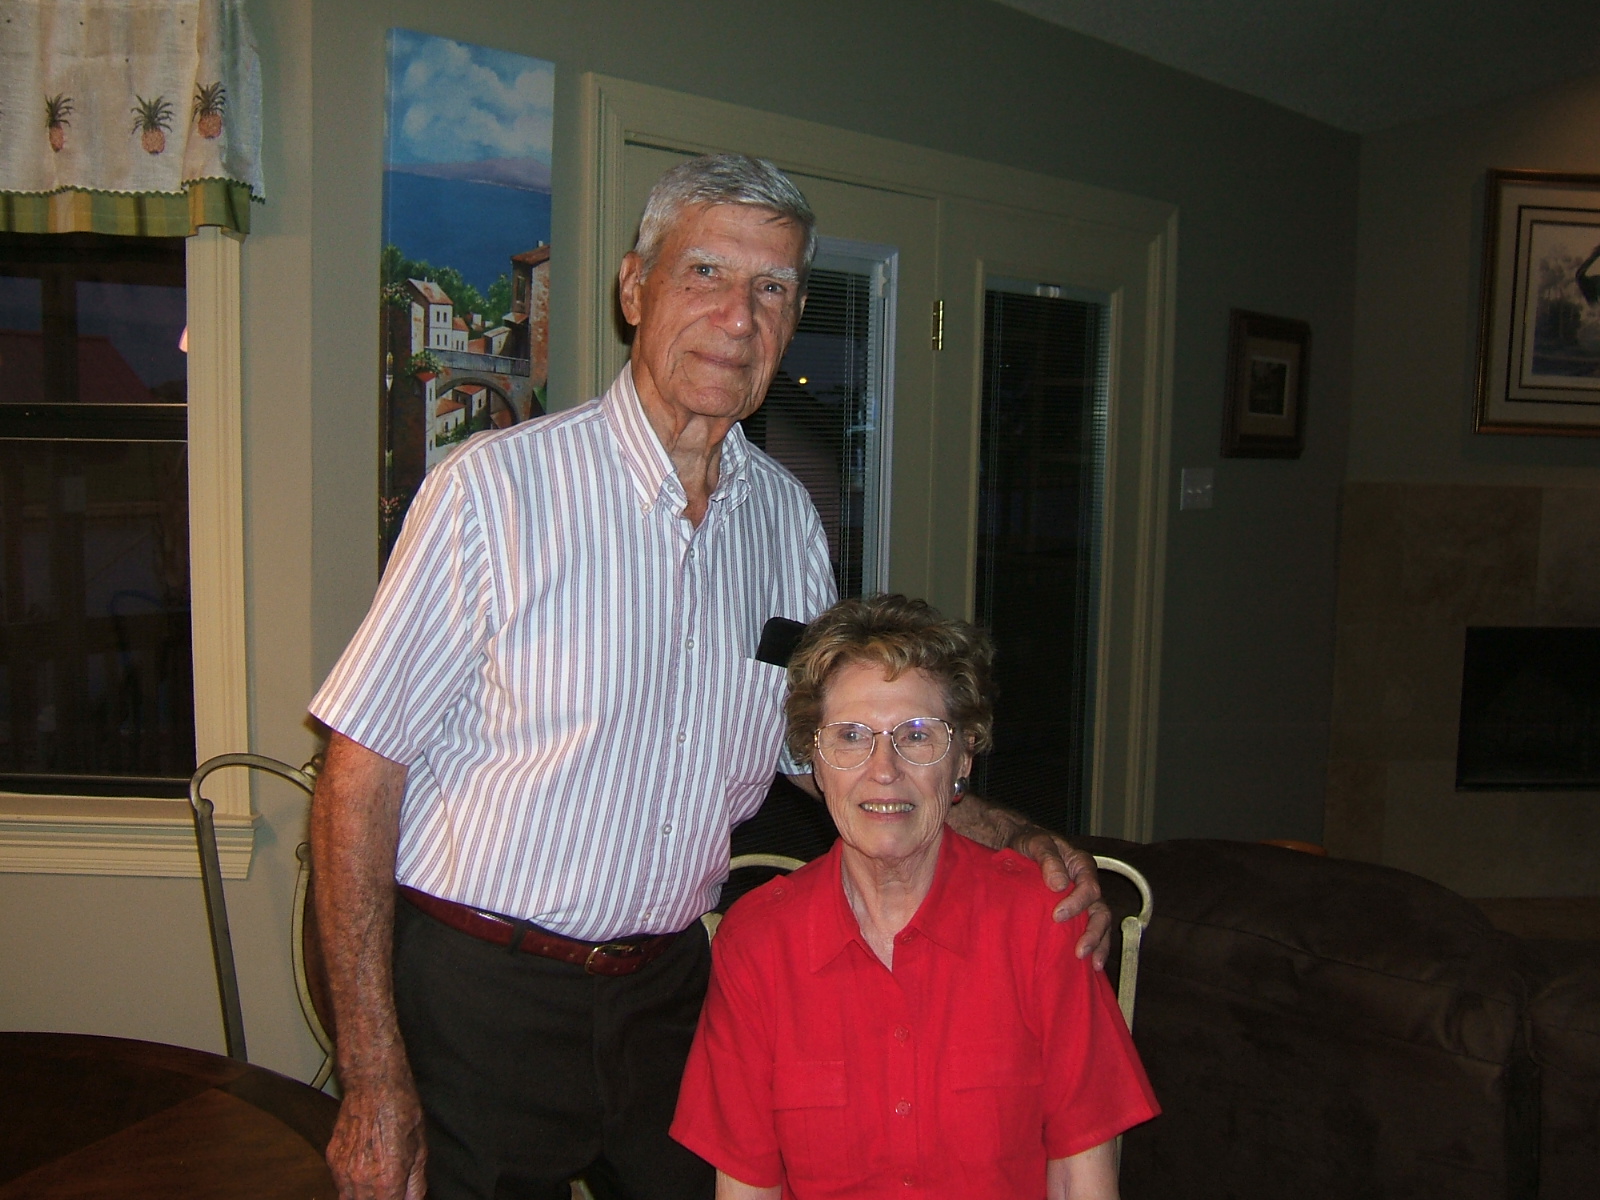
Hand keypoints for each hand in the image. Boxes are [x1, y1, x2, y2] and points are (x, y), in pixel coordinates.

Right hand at [326, 1071, 427, 1199]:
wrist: (374, 1085)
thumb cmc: (401, 1111)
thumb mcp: (420, 1150)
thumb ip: (415, 1184)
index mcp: (387, 1181)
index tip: (399, 1197)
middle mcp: (361, 1181)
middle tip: (390, 1191)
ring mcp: (342, 1171)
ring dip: (362, 1197)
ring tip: (377, 1184)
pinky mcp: (331, 1159)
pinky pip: (339, 1184)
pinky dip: (349, 1184)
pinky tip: (363, 1170)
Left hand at [1015, 830, 1111, 970]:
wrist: (1020, 846)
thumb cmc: (1029, 843)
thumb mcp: (1036, 843)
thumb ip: (1048, 858)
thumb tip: (1059, 884)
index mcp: (1081, 865)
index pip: (1089, 887)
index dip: (1077, 903)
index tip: (1057, 916)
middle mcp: (1087, 884)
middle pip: (1101, 910)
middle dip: (1093, 932)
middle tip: (1078, 950)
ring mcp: (1083, 900)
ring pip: (1100, 924)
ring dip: (1098, 944)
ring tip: (1090, 963)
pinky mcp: (1075, 913)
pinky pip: (1090, 930)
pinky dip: (1094, 947)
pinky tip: (1089, 965)